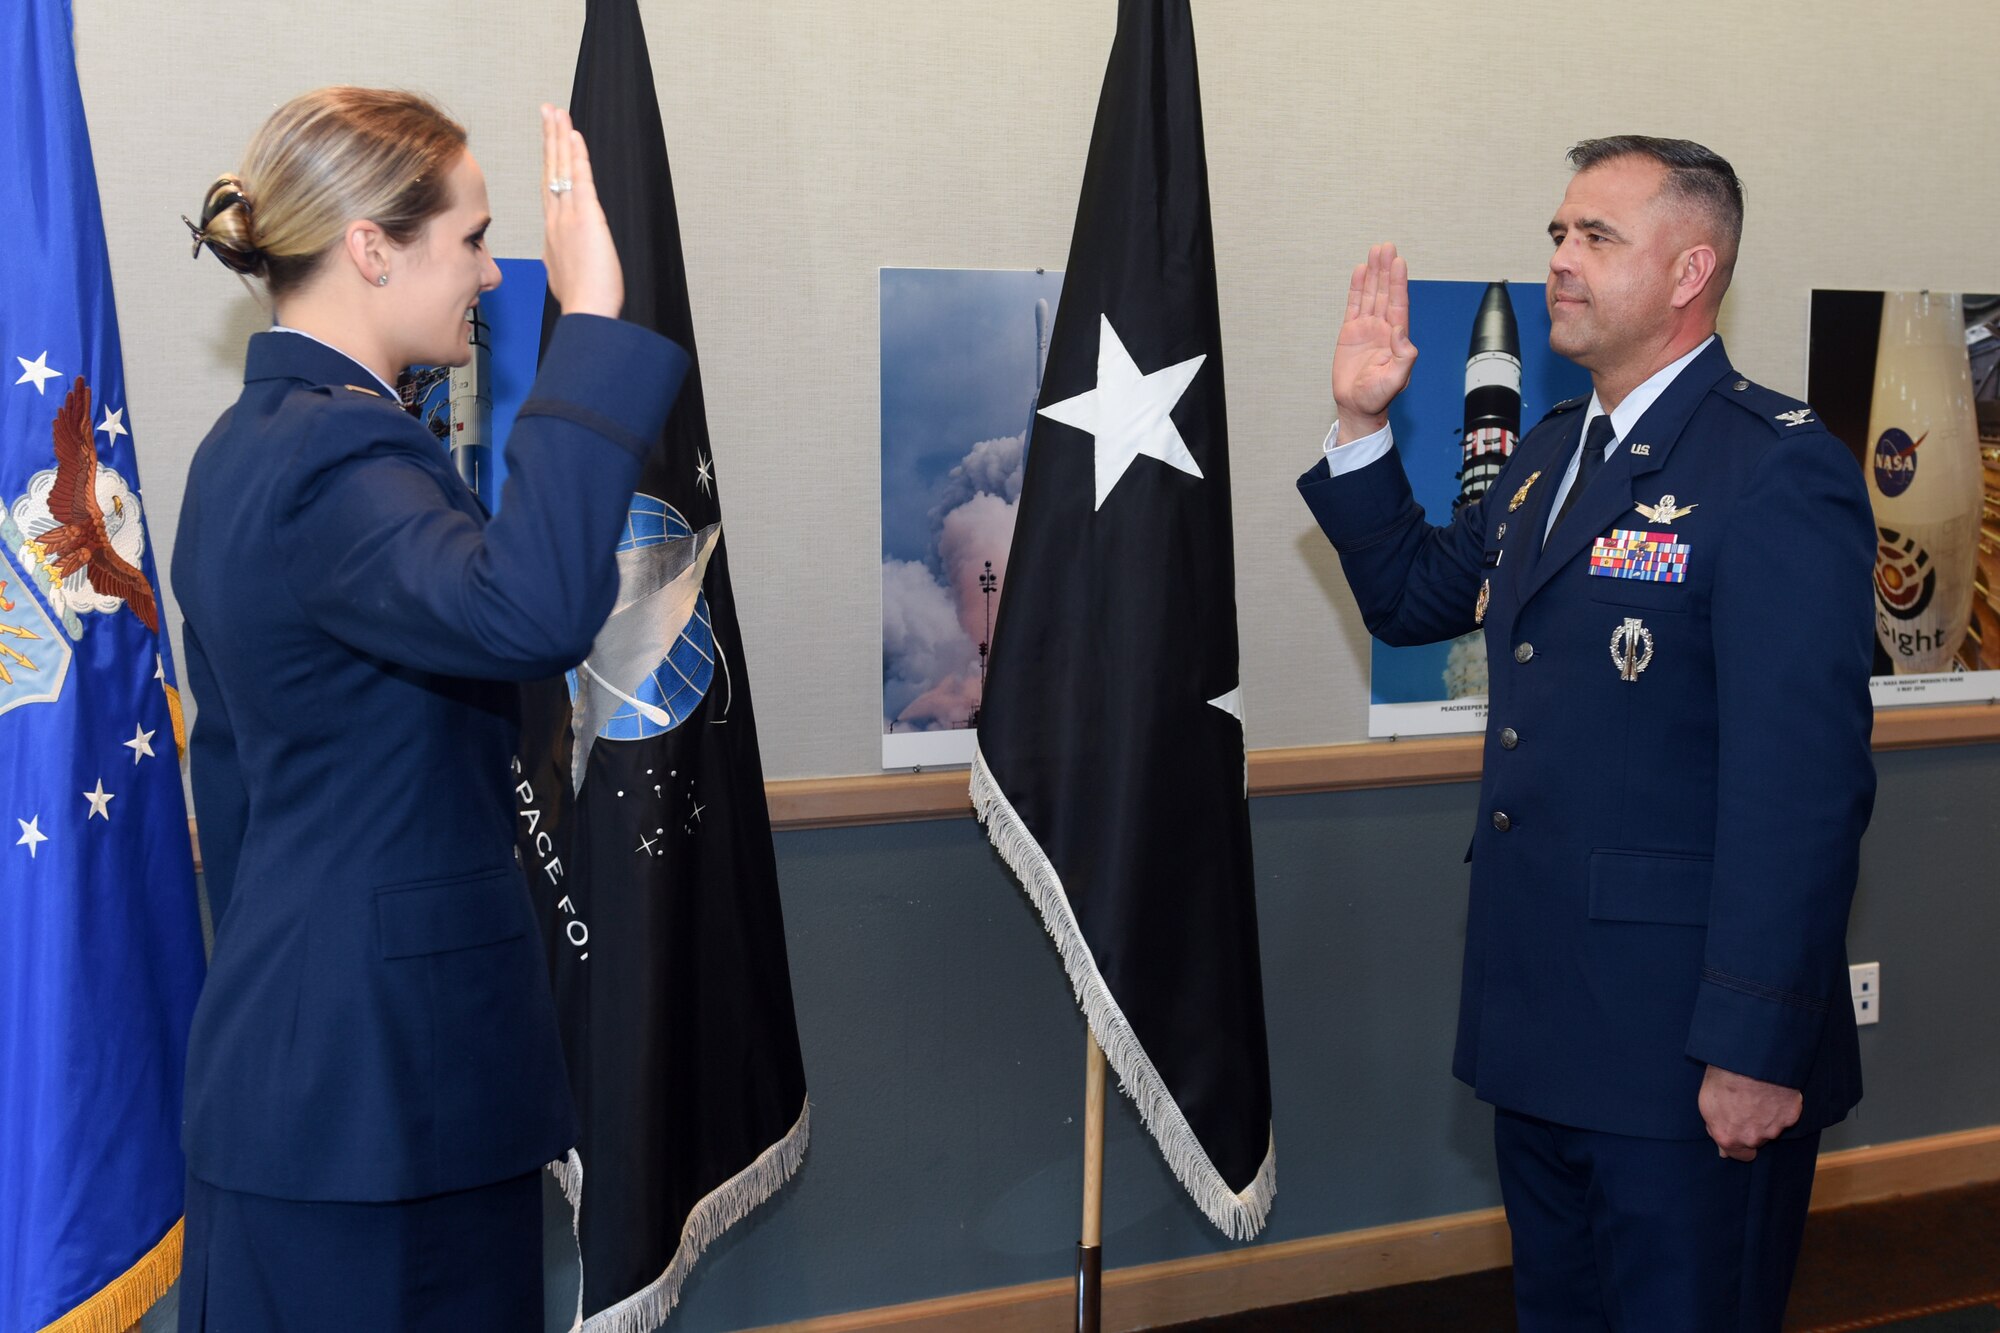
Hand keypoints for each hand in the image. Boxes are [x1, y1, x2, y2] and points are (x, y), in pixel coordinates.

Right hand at [540, 105, 622, 319]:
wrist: (585, 314)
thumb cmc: (582, 304)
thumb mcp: (566, 279)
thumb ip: (562, 263)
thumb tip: (560, 263)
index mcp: (553, 234)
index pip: (550, 190)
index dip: (548, 164)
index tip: (548, 145)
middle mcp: (556, 221)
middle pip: (549, 171)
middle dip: (549, 139)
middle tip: (547, 112)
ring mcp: (568, 217)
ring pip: (560, 169)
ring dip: (559, 137)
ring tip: (556, 112)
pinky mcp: (586, 218)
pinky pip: (580, 179)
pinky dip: (576, 155)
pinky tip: (574, 135)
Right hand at [1331, 243, 1417, 443]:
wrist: (1356, 406)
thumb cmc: (1378, 397)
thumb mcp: (1396, 380)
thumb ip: (1403, 356)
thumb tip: (1400, 330)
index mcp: (1397, 337)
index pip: (1399, 303)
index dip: (1398, 282)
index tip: (1398, 262)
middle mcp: (1384, 328)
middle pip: (1386, 292)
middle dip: (1386, 269)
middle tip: (1386, 247)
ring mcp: (1367, 328)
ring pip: (1372, 294)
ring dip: (1374, 273)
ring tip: (1375, 251)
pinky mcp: (1351, 332)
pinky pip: (1355, 305)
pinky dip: (1357, 288)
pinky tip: (1360, 271)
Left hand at [1699, 1065, 1802, 1161]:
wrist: (1749, 1060)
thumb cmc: (1723, 1078)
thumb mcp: (1707, 1103)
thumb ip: (1716, 1129)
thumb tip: (1723, 1150)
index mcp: (1729, 1137)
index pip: (1741, 1156)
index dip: (1740, 1145)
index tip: (1739, 1132)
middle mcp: (1753, 1138)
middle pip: (1756, 1139)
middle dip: (1752, 1126)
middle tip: (1746, 1104)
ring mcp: (1774, 1128)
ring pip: (1771, 1127)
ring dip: (1766, 1115)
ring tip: (1756, 1093)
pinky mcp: (1791, 1115)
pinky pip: (1786, 1114)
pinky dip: (1781, 1106)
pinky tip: (1771, 1091)